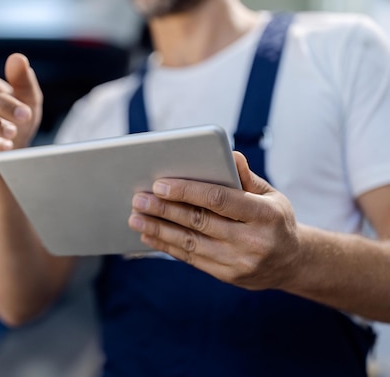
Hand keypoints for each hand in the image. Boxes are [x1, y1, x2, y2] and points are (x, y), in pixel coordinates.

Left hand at [128, 151, 301, 290]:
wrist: (293, 263)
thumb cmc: (275, 219)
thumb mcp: (271, 195)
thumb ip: (246, 177)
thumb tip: (228, 154)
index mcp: (265, 214)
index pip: (219, 200)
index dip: (187, 191)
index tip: (160, 184)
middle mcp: (253, 241)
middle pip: (199, 222)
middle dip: (164, 209)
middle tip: (139, 199)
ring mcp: (239, 262)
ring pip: (190, 243)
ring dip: (159, 229)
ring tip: (135, 217)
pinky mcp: (228, 276)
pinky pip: (191, 259)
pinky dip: (167, 246)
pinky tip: (149, 235)